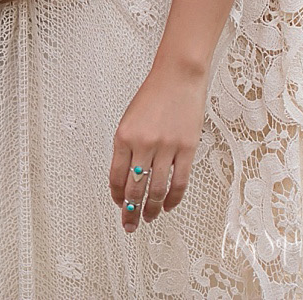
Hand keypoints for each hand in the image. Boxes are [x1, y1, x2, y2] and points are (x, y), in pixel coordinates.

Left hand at [108, 57, 209, 232]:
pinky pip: (179, 181)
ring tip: (149, 218)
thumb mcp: (129, 120)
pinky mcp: (187, 148)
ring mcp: (166, 147)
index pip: (115, 176)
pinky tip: (169, 206)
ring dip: (152, 209)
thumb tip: (128, 177)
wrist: (177, 78)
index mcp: (123, 137)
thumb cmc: (153, 97)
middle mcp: (142, 144)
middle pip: (135, 188)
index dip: (116, 195)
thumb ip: (126, 148)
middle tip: (129, 225)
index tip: (117, 205)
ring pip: (157, 189)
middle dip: (130, 211)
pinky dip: (173, 198)